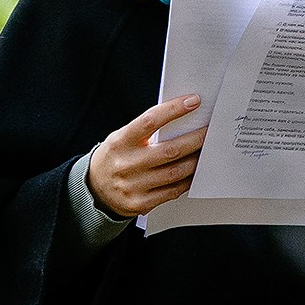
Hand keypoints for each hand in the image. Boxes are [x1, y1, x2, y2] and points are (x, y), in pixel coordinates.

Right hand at [87, 94, 207, 217]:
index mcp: (120, 142)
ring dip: (195, 161)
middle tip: (210, 131)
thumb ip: (145, 130)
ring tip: (206, 151)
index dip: (174, 110)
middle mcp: (126, 164)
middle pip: (170, 151)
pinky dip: (187, 180)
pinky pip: (171, 191)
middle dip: (195, 139)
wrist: (94, 189)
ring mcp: (133, 186)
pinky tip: (194, 172)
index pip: (150, 121)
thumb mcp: (121, 138)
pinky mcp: (140, 203)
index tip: (193, 101)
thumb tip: (181, 118)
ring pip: (175, 172)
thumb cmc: (115, 157)